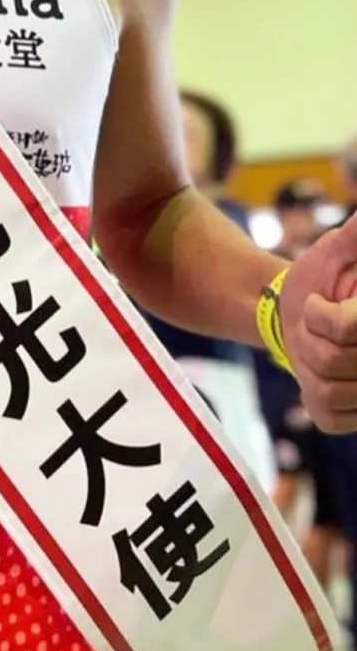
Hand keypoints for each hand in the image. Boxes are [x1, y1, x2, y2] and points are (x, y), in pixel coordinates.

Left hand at [279, 215, 356, 432]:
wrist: (300, 314)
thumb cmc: (322, 276)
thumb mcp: (337, 249)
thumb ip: (355, 234)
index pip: (348, 329)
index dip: (321, 316)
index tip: (317, 303)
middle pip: (335, 360)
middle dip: (310, 338)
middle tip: (313, 326)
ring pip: (329, 392)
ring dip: (307, 367)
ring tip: (316, 348)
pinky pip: (328, 416)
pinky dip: (311, 396)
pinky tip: (319, 376)